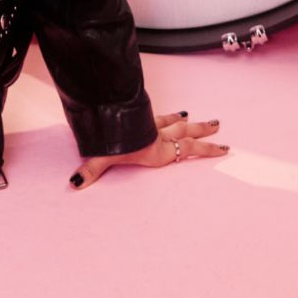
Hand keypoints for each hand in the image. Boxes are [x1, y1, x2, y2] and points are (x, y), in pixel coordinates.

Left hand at [70, 111, 226, 188]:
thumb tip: (73, 184)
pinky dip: (171, 116)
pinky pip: (162, 116)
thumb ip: (90, 170)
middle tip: (219, 126)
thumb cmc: (109, 139)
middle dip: (203, 131)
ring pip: (177, 122)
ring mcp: (152, 124)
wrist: (109, 113)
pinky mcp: (145, 114)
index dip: (206, 148)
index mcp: (157, 151)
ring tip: (205, 119)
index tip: (223, 147)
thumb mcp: (101, 157)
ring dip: (191, 121)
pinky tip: (177, 113)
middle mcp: (158, 137)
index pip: (187, 149)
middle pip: (186, 132)